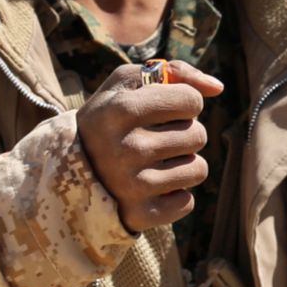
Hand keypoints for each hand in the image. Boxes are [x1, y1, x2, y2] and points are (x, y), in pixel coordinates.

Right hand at [77, 60, 222, 232]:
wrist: (67, 169)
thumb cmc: (108, 117)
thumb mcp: (128, 83)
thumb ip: (175, 72)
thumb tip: (219, 87)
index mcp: (121, 109)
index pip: (192, 101)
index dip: (183, 103)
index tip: (163, 110)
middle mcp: (126, 148)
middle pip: (198, 135)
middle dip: (183, 134)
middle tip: (154, 138)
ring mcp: (132, 185)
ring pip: (198, 169)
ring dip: (182, 164)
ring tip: (153, 162)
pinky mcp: (140, 214)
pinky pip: (187, 202)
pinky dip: (174, 195)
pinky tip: (151, 187)